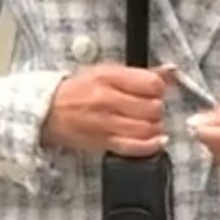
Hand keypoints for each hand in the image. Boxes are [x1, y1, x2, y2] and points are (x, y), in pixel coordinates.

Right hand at [41, 63, 176, 157]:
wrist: (49, 110)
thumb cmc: (79, 89)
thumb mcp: (107, 71)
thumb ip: (141, 73)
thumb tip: (171, 71)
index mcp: (109, 77)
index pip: (151, 84)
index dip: (159, 88)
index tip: (155, 90)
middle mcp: (108, 100)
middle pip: (153, 108)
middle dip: (157, 108)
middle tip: (151, 107)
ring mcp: (106, 124)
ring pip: (148, 129)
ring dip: (155, 126)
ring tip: (149, 122)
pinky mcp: (104, 143)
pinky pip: (136, 148)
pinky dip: (151, 145)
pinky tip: (155, 140)